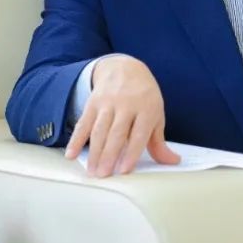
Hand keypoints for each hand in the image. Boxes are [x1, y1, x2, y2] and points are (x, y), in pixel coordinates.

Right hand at [63, 55, 180, 176]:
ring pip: (99, 130)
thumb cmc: (144, 96)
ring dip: (94, 151)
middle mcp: (127, 104)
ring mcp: (108, 103)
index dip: (132, 153)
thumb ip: (159, 141)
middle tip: (104, 174)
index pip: (139, 134)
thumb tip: (172, 161)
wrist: (125, 68)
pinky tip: (71, 154)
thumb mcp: (156, 114)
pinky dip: (76, 139)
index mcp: (146, 108)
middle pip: (116, 133)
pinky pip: (83, 123)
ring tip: (92, 171)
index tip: (124, 170)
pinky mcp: (92, 102)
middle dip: (109, 155)